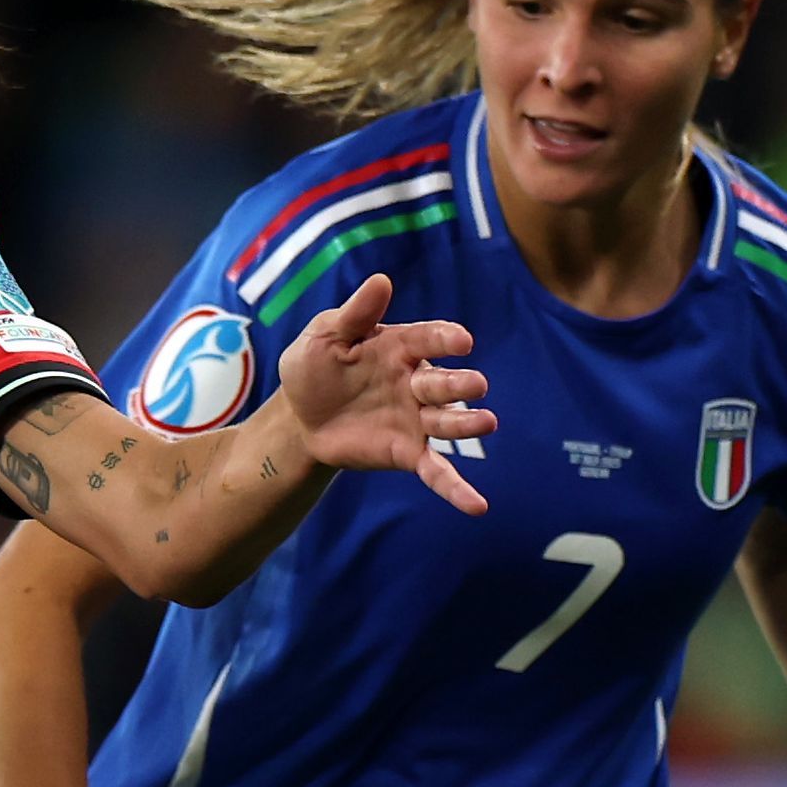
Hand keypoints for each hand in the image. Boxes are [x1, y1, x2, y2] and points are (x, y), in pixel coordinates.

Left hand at [272, 273, 492, 512]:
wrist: (299, 417)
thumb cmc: (315, 369)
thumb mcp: (325, 336)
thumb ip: (354, 314)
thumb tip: (380, 280)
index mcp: (399, 347)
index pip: (429, 338)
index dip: (445, 339)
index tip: (461, 341)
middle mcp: (415, 382)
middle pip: (443, 382)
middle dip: (459, 384)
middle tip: (475, 386)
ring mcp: (415, 419)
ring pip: (446, 422)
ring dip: (466, 423)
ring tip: (487, 424)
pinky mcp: (407, 452)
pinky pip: (436, 471)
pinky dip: (456, 489)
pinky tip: (477, 507)